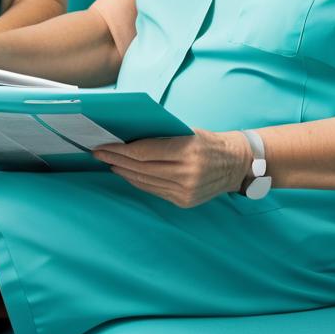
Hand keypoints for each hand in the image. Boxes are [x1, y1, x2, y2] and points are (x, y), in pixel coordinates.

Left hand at [91, 129, 250, 207]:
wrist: (235, 164)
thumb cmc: (208, 142)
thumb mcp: (188, 131)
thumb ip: (161, 136)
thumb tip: (127, 136)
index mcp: (188, 151)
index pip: (145, 152)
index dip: (120, 150)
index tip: (104, 145)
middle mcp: (187, 173)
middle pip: (141, 168)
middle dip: (116, 160)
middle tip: (99, 153)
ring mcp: (186, 191)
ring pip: (145, 181)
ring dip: (124, 172)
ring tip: (110, 162)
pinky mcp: (184, 202)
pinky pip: (154, 191)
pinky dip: (138, 182)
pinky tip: (128, 174)